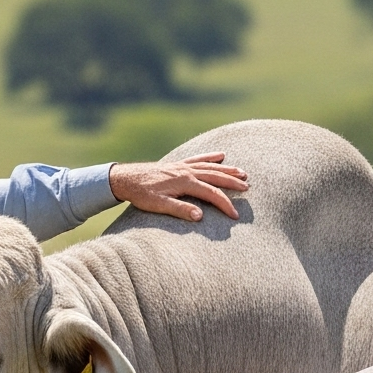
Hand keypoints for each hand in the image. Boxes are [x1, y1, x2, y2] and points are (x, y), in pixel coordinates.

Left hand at [108, 153, 247, 221]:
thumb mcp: (159, 205)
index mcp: (185, 182)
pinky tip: (221, 155)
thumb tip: (200, 217)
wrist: (126, 178)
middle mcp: (187, 171)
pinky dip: (210, 157)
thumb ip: (180, 210)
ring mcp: (183, 166)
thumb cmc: (142, 194)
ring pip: (210, 166)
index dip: (225, 204)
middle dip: (233, 182)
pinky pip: (198, 158)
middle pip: (215, 176)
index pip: (212, 193)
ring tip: (242, 172)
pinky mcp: (178, 164)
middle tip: (247, 188)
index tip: (235, 215)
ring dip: (227, 169)